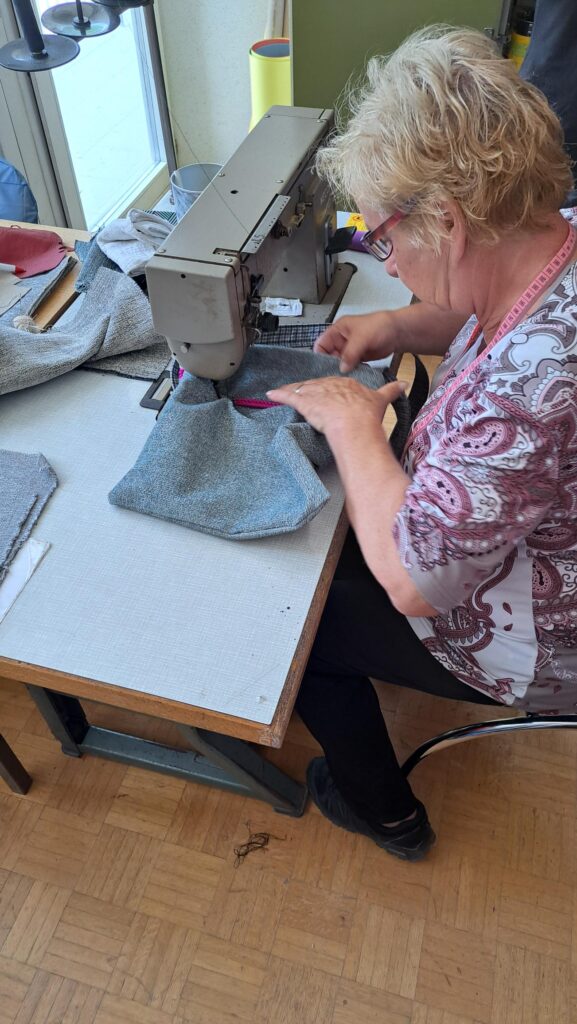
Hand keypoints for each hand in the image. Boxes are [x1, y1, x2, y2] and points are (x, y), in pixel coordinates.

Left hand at [266, 375, 406, 438]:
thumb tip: (402, 384)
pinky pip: (289, 396)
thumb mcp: (381, 400)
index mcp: (347, 383)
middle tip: (303, 395)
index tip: (326, 395)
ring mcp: (316, 392)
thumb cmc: (367, 415)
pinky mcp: (303, 402)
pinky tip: (270, 394)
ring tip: (283, 392)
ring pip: (302, 389)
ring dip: (292, 391)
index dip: (329, 390)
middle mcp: (330, 384)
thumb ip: (391, 391)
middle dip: (309, 390)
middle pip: (316, 386)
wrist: (355, 424)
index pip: (334, 384)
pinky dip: (279, 395)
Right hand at [313, 311, 399, 372]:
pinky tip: (352, 377)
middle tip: (333, 376)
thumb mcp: (362, 337)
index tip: (323, 367)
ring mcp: (350, 350)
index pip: (321, 344)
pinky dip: (350, 372)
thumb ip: (350, 352)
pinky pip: (349, 367)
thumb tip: (342, 367)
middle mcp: (341, 341)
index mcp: (338, 330)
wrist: (398, 332)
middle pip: (328, 356)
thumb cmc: (381, 325)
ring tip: (342, 378)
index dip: (320, 356)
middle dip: (331, 366)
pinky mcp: (358, 358)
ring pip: (339, 363)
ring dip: (341, 370)